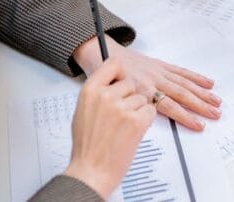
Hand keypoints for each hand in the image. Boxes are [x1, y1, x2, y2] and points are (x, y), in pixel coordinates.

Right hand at [64, 56, 155, 199]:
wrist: (92, 169)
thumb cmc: (87, 146)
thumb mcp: (83, 111)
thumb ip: (97, 95)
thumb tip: (111, 85)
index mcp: (90, 90)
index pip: (113, 64)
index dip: (121, 72)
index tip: (122, 79)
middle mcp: (106, 95)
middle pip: (131, 83)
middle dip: (130, 98)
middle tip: (120, 117)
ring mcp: (122, 107)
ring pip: (142, 98)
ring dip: (138, 111)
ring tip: (123, 128)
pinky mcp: (137, 120)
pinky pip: (150, 111)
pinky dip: (146, 121)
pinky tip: (132, 132)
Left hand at [74, 37, 220, 131]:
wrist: (98, 52)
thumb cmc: (102, 78)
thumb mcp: (112, 98)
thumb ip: (129, 109)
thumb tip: (144, 122)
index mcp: (141, 89)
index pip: (168, 106)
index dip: (185, 117)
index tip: (198, 126)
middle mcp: (152, 79)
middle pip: (181, 94)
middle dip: (200, 105)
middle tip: (215, 115)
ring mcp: (157, 71)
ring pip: (184, 83)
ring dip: (202, 93)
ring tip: (217, 102)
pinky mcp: (159, 65)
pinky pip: (180, 72)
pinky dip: (195, 78)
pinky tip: (208, 83)